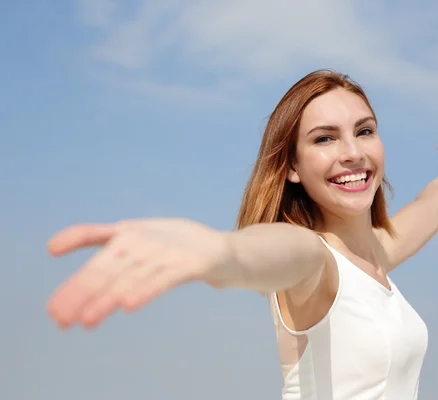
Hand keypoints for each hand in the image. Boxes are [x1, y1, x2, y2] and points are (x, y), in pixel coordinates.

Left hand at [46, 218, 230, 329]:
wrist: (222, 251)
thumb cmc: (175, 244)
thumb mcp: (135, 234)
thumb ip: (98, 236)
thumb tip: (50, 246)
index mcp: (127, 231)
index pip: (89, 239)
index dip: (70, 264)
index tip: (54, 299)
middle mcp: (142, 239)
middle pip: (105, 267)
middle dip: (81, 292)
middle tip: (60, 318)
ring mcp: (165, 252)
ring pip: (130, 278)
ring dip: (107, 299)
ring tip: (87, 321)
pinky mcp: (189, 264)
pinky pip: (163, 280)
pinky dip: (146, 290)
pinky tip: (129, 305)